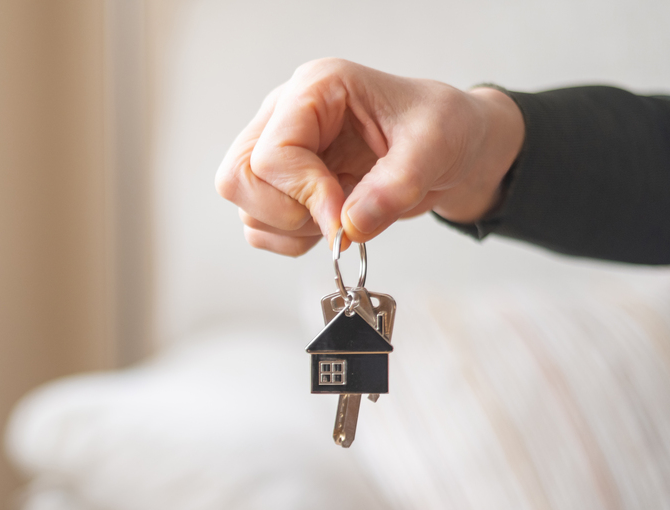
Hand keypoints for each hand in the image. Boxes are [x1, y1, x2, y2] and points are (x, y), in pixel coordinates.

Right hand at [214, 59, 524, 255]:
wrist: (453, 148)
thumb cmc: (443, 130)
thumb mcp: (436, 148)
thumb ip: (396, 186)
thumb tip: (351, 225)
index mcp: (316, 89)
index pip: (271, 153)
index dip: (306, 193)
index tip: (346, 215)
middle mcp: (286, 115)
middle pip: (237, 177)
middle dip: (287, 212)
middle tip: (336, 218)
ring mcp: (279, 150)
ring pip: (244, 205)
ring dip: (291, 228)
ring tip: (342, 218)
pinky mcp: (281, 184)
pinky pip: (257, 225)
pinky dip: (289, 240)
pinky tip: (329, 225)